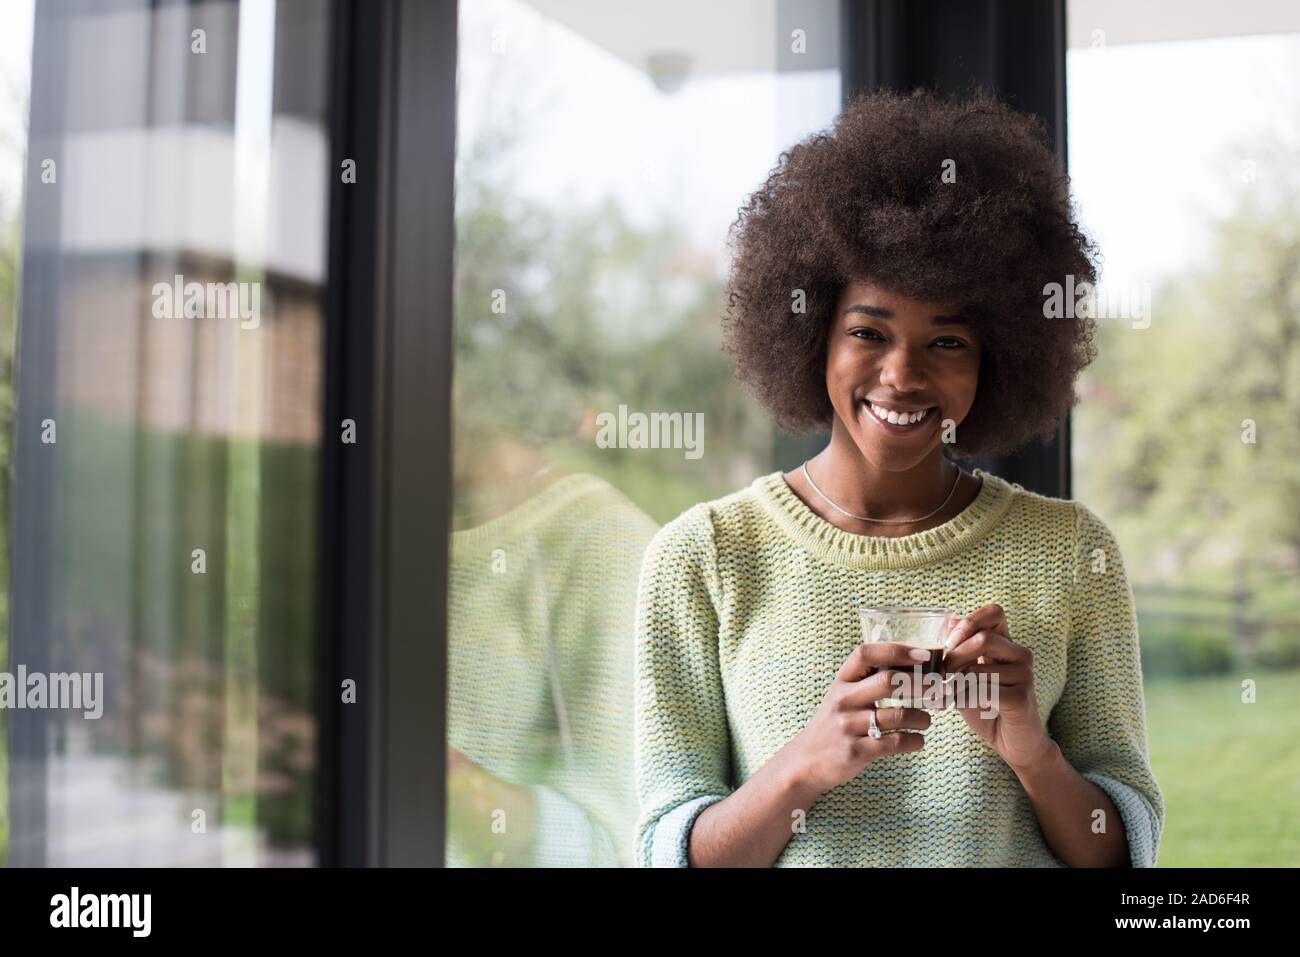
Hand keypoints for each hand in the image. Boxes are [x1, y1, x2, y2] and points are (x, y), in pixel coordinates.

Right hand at [787, 642, 933, 794]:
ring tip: (926, 720)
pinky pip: (895, 743)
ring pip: (898, 715)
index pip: (866, 654)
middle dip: (921, 684)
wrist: (807, 761)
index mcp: (842, 681)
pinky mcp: (856, 751)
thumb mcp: (843, 696)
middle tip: (939, 690)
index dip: (896, 650)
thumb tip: (915, 666)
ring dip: (922, 717)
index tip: (923, 654)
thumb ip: (869, 681)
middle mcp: (842, 699)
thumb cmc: (835, 722)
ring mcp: (847, 726)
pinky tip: (918, 740)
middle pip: (888, 682)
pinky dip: (915, 741)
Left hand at [942, 603, 1054, 771]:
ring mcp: (1025, 675)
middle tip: (941, 674)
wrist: (1012, 743)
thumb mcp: (966, 674)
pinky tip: (960, 704)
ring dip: (955, 682)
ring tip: (948, 693)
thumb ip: (959, 649)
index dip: (969, 622)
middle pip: (983, 638)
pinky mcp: (1022, 698)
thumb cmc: (986, 705)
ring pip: (979, 667)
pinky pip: (983, 690)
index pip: (995, 612)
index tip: (949, 643)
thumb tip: (949, 620)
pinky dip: (963, 698)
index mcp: (1007, 644)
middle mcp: (1020, 655)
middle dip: (953, 657)